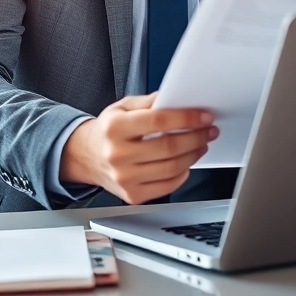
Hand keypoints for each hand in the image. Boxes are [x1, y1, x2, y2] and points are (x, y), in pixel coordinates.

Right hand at [60, 92, 218, 204]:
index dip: (187, 118)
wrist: (87, 156)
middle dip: (195, 137)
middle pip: (168, 147)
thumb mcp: (122, 107)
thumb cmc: (108, 131)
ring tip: (201, 144)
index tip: (204, 116)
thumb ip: (149, 102)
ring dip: (193, 155)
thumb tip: (177, 100)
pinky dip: (182, 174)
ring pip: (171, 168)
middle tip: (208, 130)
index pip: (159, 121)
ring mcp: (124, 178)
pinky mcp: (132, 195)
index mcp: (114, 128)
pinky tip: (186, 163)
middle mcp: (117, 154)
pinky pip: (167, 186)